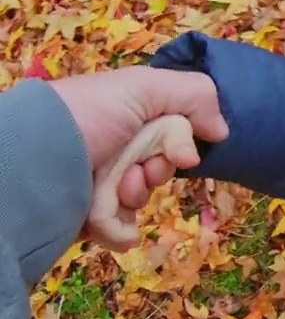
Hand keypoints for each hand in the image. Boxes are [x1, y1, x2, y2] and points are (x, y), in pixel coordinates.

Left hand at [49, 67, 226, 234]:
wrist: (30, 163)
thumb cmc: (86, 117)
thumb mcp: (142, 88)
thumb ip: (194, 96)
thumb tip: (221, 132)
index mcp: (122, 115)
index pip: (172, 132)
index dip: (180, 143)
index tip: (178, 149)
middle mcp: (111, 147)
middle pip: (161, 168)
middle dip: (157, 170)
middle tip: (139, 167)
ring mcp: (97, 184)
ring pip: (142, 201)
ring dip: (136, 196)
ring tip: (115, 188)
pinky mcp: (86, 218)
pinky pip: (121, 231)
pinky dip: (119, 228)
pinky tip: (104, 216)